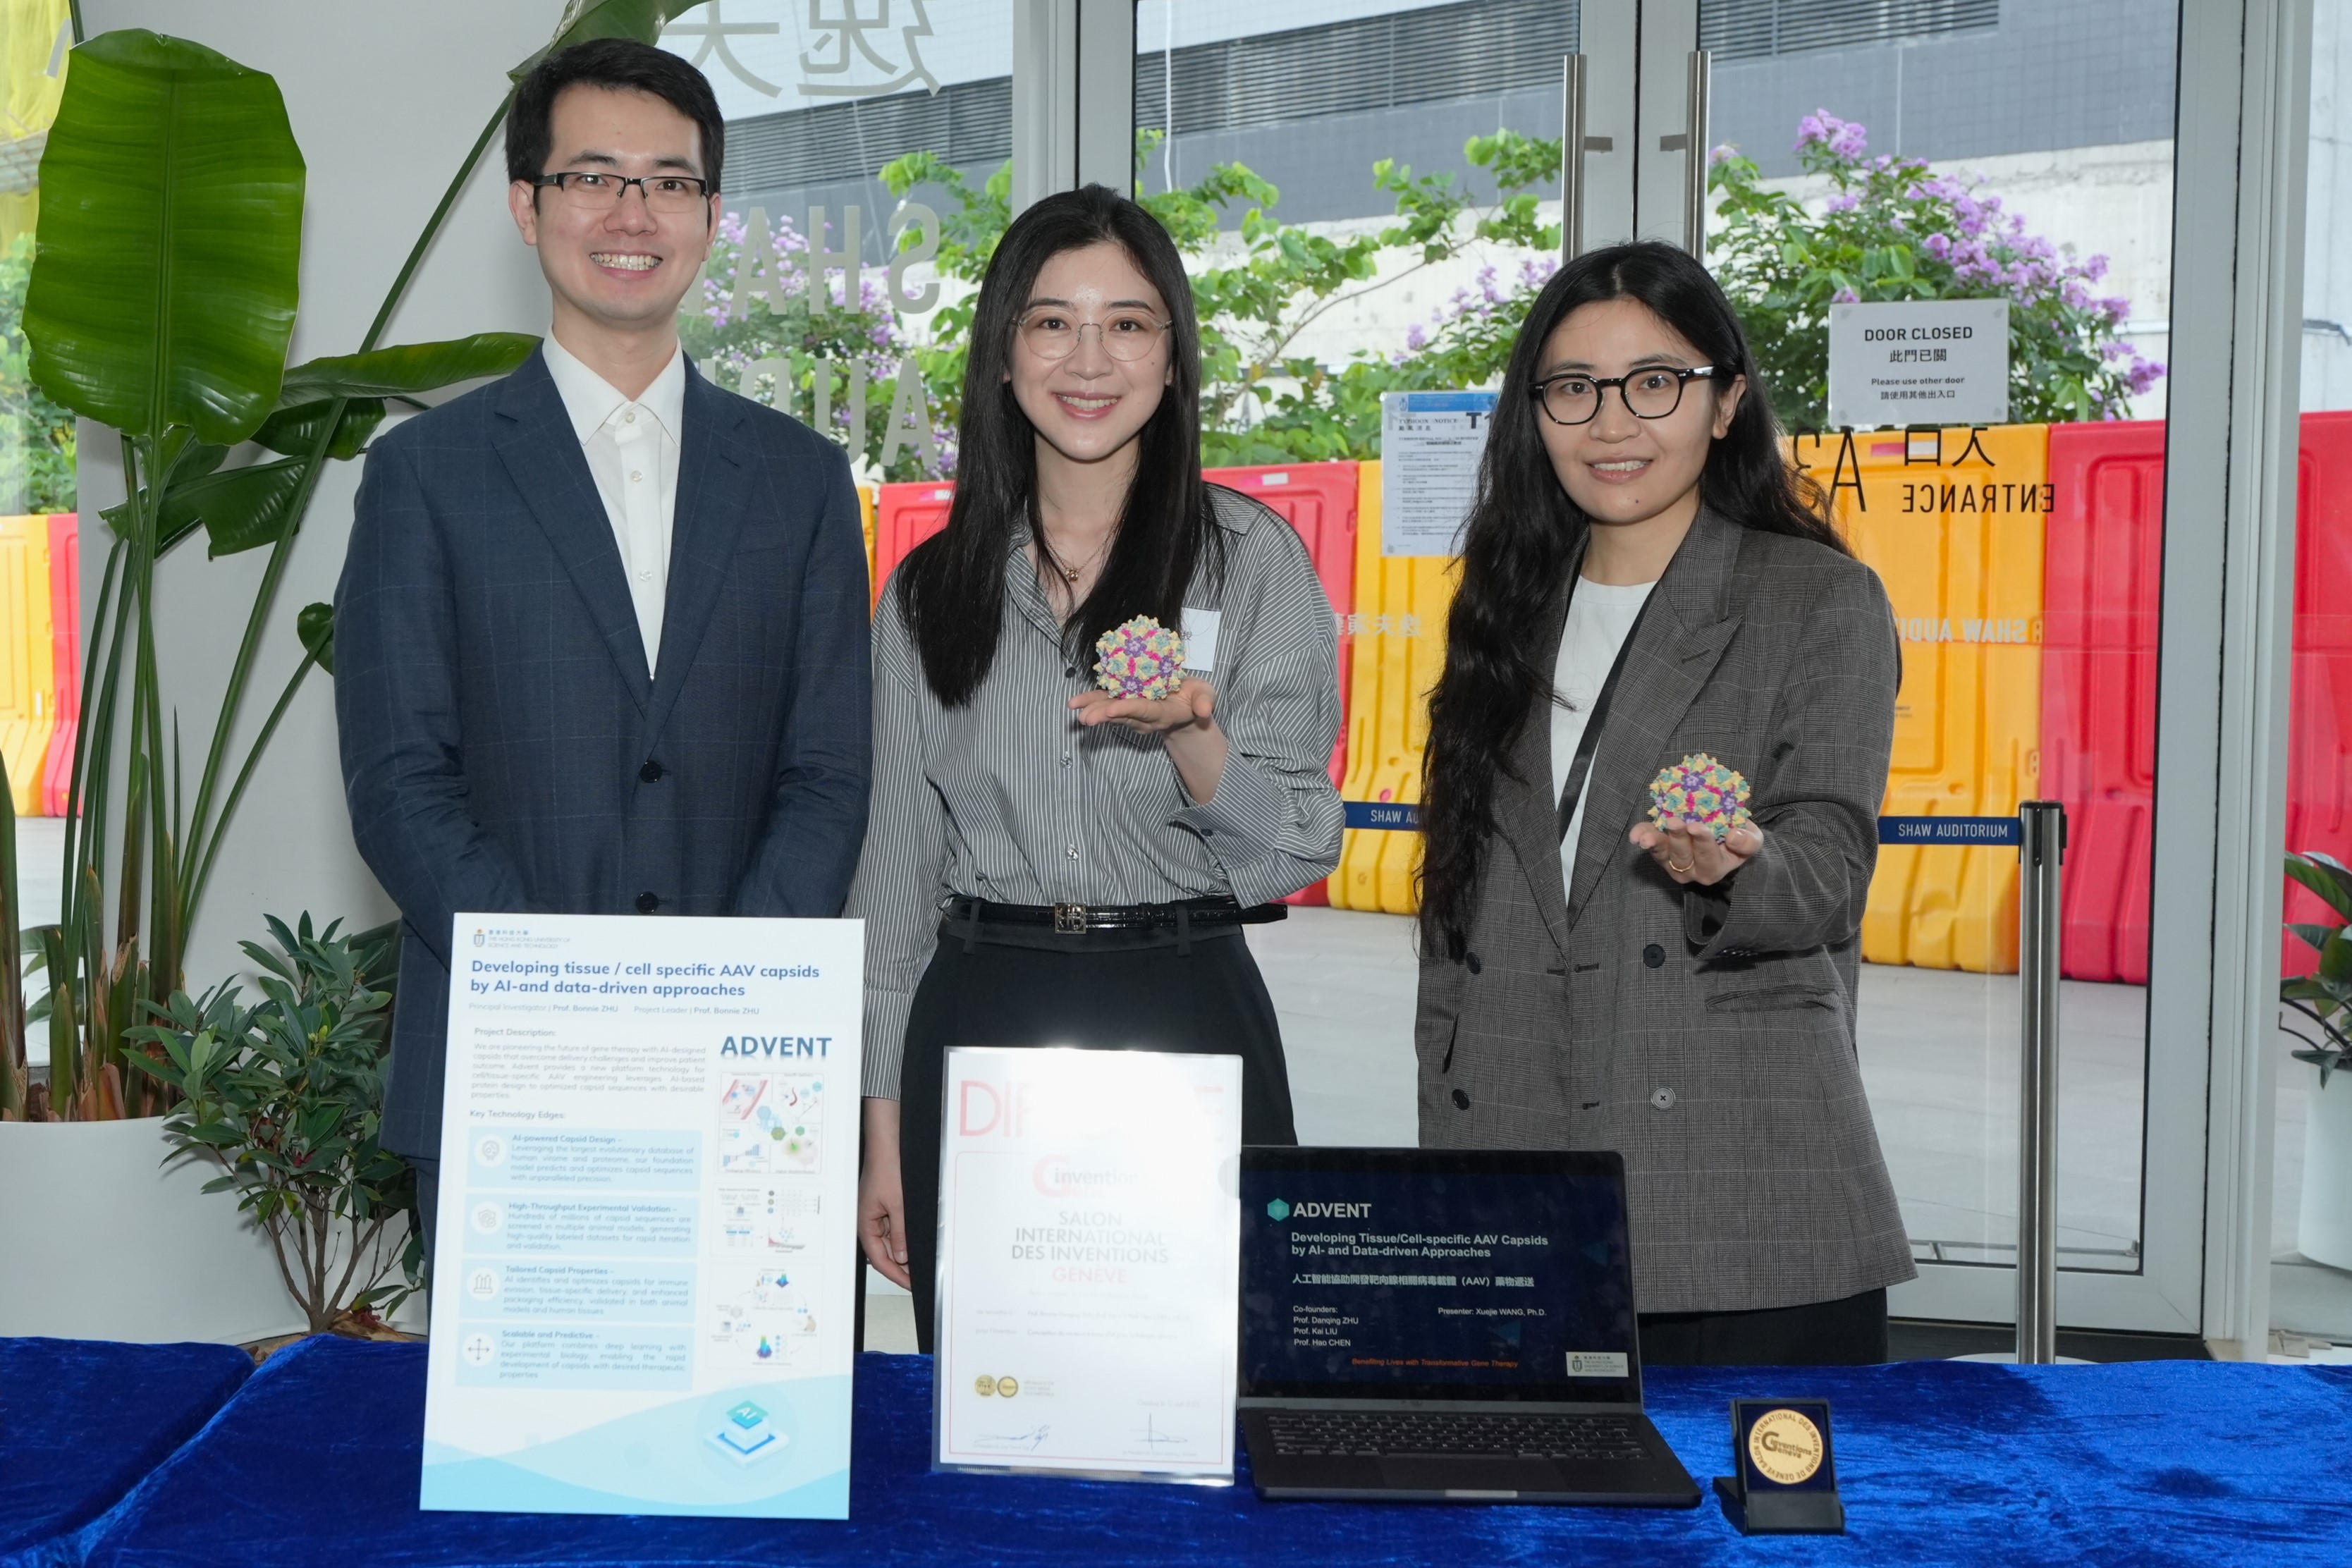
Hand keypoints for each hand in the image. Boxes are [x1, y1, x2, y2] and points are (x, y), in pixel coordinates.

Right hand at [858, 1097, 911, 1288]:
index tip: (909, 1283)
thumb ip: (900, 1232)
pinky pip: (895, 1228)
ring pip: (891, 1241)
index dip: (894, 1274)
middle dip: (900, 1266)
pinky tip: (917, 1241)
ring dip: (904, 1251)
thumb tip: (903, 1256)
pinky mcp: (886, 1206)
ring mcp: (878, 1214)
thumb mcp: (898, 1204)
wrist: (888, 1144)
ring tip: (920, 1263)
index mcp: (866, 1223)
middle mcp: (870, 1221)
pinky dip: (905, 1236)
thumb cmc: (886, 1168)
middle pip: (884, 1252)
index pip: (878, 1258)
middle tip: (918, 1277)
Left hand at [1068, 677, 1217, 734]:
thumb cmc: (1197, 697)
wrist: (1186, 705)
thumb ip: (1205, 702)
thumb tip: (1205, 711)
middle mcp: (1145, 717)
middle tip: (1084, 717)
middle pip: (1122, 715)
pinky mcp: (1125, 704)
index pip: (1144, 711)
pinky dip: (1091, 702)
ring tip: (1074, 708)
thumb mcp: (1206, 696)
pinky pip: (1106, 703)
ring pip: (1110, 711)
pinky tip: (1075, 702)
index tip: (1111, 710)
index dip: (1128, 709)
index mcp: (1164, 713)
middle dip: (1102, 715)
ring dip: (1092, 709)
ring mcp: (1133, 712)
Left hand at [1629, 817, 1762, 886]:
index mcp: (1714, 869)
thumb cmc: (1737, 839)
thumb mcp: (1752, 840)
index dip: (1703, 842)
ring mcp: (1672, 861)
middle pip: (1682, 857)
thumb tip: (1733, 837)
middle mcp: (1690, 870)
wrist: (1723, 834)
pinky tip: (1635, 835)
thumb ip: (1748, 842)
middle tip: (1675, 821)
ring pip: (1662, 854)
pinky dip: (1642, 836)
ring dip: (1655, 843)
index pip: (1708, 857)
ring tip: (1646, 837)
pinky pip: (1649, 844)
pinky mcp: (1659, 849)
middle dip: (1678, 839)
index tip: (1698, 827)